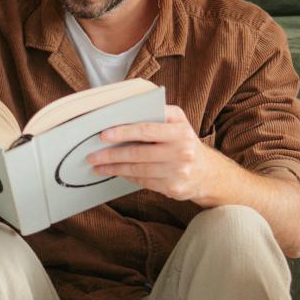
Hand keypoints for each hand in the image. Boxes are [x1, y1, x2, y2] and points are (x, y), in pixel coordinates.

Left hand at [88, 105, 227, 202]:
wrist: (207, 173)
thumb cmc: (185, 142)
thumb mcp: (179, 122)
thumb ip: (159, 113)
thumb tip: (128, 111)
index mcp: (180, 132)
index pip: (146, 130)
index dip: (123, 133)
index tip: (103, 135)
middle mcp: (181, 152)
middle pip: (138, 154)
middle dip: (111, 155)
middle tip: (92, 156)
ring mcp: (177, 173)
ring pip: (138, 170)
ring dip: (114, 168)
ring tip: (98, 166)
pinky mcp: (173, 188)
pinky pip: (143, 181)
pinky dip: (127, 176)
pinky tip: (116, 172)